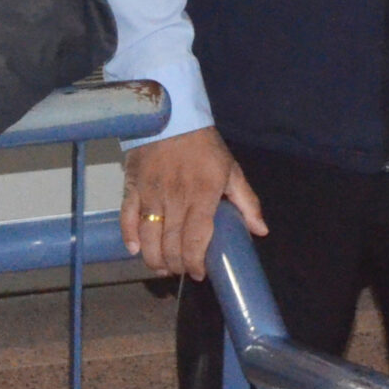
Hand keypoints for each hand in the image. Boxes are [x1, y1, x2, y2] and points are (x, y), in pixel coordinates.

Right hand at [119, 127, 266, 279]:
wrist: (171, 114)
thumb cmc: (204, 145)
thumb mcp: (231, 170)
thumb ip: (247, 202)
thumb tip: (261, 231)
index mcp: (202, 195)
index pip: (195, 240)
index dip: (195, 263)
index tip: (199, 274)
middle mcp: (175, 199)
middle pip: (171, 245)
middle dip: (176, 265)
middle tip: (181, 271)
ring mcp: (150, 194)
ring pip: (148, 237)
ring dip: (154, 259)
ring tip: (161, 268)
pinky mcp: (132, 187)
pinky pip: (127, 218)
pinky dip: (129, 237)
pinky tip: (135, 250)